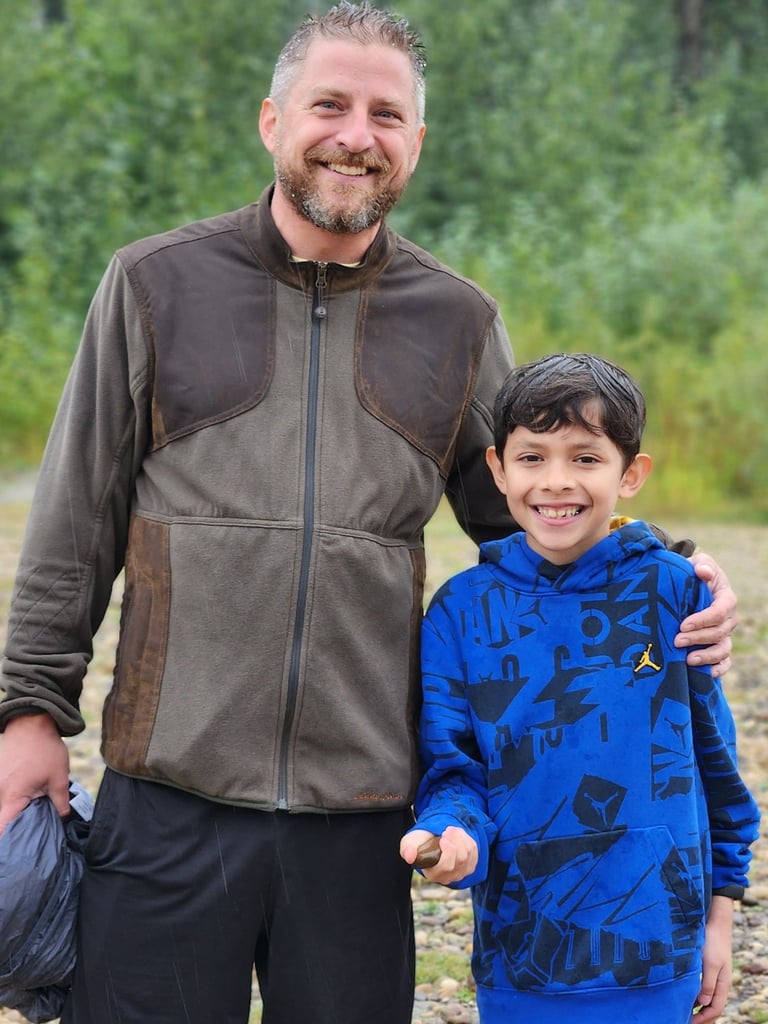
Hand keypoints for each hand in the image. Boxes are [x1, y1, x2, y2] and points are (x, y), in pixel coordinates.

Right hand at [0, 713, 69, 835]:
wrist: (31, 722)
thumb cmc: (45, 749)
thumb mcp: (59, 776)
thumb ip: (60, 801)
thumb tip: (64, 819)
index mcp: (13, 796)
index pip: (3, 828)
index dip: (9, 842)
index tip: (17, 850)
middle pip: (1, 819)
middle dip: (12, 829)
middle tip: (27, 837)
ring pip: (1, 806)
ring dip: (10, 812)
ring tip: (26, 818)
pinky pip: (1, 793)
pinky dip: (9, 799)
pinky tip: (22, 800)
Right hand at [400, 826, 477, 884]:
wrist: (432, 839)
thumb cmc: (420, 842)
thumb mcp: (410, 842)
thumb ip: (407, 849)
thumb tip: (410, 857)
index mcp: (433, 874)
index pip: (446, 867)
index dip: (448, 852)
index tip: (443, 837)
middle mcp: (448, 877)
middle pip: (460, 859)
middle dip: (455, 840)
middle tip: (447, 830)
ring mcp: (461, 872)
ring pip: (468, 853)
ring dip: (460, 837)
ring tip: (449, 830)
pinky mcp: (469, 865)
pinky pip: (474, 850)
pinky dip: (466, 839)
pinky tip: (456, 835)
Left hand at [675, 554, 737, 677]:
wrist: (689, 586)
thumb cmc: (693, 574)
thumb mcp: (698, 564)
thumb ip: (702, 565)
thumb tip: (703, 572)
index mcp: (726, 599)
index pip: (719, 611)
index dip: (703, 620)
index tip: (683, 624)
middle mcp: (728, 619)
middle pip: (719, 633)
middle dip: (698, 638)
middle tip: (676, 641)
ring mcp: (724, 635)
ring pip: (722, 650)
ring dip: (706, 656)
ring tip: (688, 660)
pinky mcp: (718, 646)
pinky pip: (725, 662)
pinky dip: (717, 669)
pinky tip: (704, 673)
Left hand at [692, 895, 732, 1020]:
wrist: (715, 922)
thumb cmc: (713, 942)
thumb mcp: (711, 963)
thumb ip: (708, 983)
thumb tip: (703, 1004)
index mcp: (723, 984)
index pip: (715, 1009)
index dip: (703, 1019)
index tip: (688, 1022)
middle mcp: (719, 983)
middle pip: (712, 1007)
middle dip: (700, 1017)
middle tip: (684, 1020)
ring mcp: (713, 976)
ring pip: (706, 998)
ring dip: (696, 1007)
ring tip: (682, 1011)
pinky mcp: (706, 968)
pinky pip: (702, 987)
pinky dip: (694, 994)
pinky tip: (683, 993)